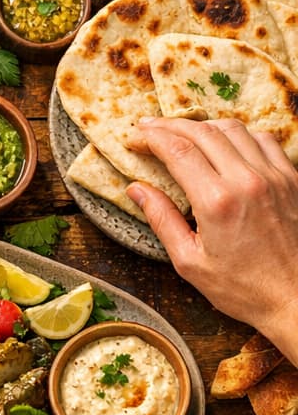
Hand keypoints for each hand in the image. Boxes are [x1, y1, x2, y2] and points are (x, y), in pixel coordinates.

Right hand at [127, 118, 297, 361]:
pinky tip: (225, 144)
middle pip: (201, 131)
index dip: (149, 137)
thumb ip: (162, 220)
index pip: (175, 149)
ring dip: (202, 126)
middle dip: (168, 125)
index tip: (133, 139)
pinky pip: (263, 140)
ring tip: (183, 133)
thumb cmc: (246, 289)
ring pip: (232, 128)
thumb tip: (136, 189)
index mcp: (217, 201)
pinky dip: (238, 135)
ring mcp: (274, 177)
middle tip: (148, 128)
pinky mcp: (292, 180)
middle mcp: (247, 181)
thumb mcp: (191, 262)